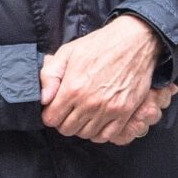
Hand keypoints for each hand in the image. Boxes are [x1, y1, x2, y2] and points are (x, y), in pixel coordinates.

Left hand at [40, 17, 163, 142]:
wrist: (134, 41)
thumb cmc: (100, 45)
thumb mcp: (67, 52)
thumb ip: (49, 76)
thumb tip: (43, 99)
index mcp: (73, 88)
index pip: (51, 119)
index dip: (50, 114)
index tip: (55, 108)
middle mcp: (90, 102)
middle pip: (67, 129)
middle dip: (64, 121)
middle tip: (69, 110)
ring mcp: (109, 109)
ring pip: (86, 134)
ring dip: (82, 126)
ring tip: (84, 113)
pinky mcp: (125, 112)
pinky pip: (107, 136)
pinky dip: (100, 132)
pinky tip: (98, 120)